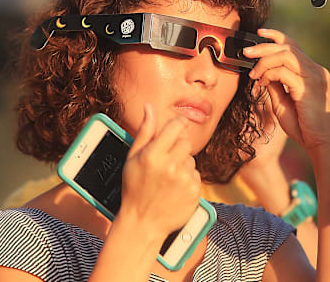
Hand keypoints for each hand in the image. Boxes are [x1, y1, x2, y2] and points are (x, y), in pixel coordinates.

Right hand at [120, 104, 200, 237]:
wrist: (142, 223)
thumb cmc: (134, 188)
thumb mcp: (132, 159)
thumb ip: (144, 131)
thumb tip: (149, 106)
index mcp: (152, 155)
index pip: (176, 126)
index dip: (178, 125)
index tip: (177, 128)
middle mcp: (169, 165)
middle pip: (186, 142)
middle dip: (177, 148)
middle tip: (165, 162)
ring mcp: (184, 179)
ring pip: (191, 159)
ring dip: (182, 165)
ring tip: (167, 180)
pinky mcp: (195, 191)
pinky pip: (196, 175)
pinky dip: (188, 180)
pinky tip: (174, 189)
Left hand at [243, 30, 329, 152]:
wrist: (319, 142)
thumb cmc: (303, 125)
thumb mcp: (283, 101)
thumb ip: (275, 84)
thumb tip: (261, 72)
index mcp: (312, 71)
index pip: (293, 46)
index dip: (276, 37)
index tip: (259, 34)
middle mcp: (315, 70)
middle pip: (288, 47)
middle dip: (264, 47)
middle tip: (245, 52)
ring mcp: (314, 76)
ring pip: (286, 55)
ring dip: (265, 60)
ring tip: (253, 73)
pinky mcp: (309, 86)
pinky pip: (284, 72)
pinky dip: (268, 74)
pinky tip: (261, 84)